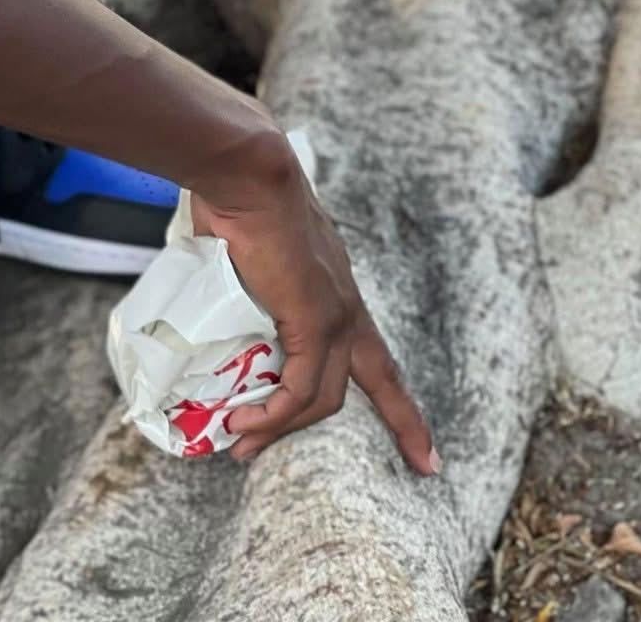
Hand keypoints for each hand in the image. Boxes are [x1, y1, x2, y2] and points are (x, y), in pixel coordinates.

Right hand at [190, 145, 440, 475]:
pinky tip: (243, 423)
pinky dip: (270, 414)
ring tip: (243, 441)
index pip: (375, 351)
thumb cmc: (239, 199)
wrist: (246, 174)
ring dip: (280, 426)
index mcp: (334, 287)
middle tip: (425, 467)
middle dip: (406, 424)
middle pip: (378, 379)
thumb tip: (213, 305)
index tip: (427, 441)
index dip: (399, 397)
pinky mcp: (313, 322)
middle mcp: (344, 304)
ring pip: (323, 396)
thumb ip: (242, 286)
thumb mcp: (247, 254)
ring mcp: (333, 314)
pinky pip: (297, 390)